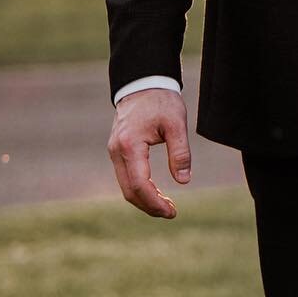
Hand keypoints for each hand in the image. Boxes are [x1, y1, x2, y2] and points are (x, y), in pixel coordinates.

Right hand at [108, 88, 191, 218]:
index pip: (139, 184)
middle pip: (128, 190)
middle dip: (149, 206)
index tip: (172, 211)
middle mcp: (117, 151)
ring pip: (125, 186)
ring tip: (167, 206)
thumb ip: (180, 152)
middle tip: (171, 213)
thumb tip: (183, 181)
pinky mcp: (118, 151)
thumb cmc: (161, 101)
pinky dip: (139, 188)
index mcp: (130, 145)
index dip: (154, 203)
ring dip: (144, 199)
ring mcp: (114, 151)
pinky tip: (156, 193)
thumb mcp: (176, 124)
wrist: (143, 83)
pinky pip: (125, 177)